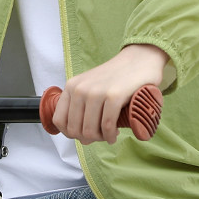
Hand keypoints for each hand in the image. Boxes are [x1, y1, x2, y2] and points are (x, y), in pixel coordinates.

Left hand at [50, 44, 168, 145]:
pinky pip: (107, 126)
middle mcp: (80, 89)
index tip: (84, 134)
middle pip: (75, 130)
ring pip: (90, 131)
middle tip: (100, 135)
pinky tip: (115, 134)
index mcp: (71, 86)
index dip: (71, 134)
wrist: (139, 60)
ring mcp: (96, 92)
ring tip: (109, 134)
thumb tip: (77, 133)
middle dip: (88, 138)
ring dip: (100, 139)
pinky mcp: (114, 96)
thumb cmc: (115, 78)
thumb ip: (79, 103)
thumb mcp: (89, 86)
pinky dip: (110, 136)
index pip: (59, 121)